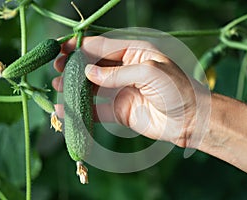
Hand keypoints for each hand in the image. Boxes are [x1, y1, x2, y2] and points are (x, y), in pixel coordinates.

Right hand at [53, 36, 206, 147]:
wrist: (191, 120)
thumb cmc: (177, 90)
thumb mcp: (149, 72)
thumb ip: (118, 73)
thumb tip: (88, 73)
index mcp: (134, 52)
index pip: (101, 46)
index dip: (80, 47)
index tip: (60, 50)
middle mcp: (125, 69)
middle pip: (93, 66)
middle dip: (73, 67)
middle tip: (56, 69)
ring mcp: (121, 90)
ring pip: (92, 87)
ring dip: (74, 88)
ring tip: (56, 87)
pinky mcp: (120, 110)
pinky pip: (97, 109)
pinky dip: (82, 110)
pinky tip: (66, 110)